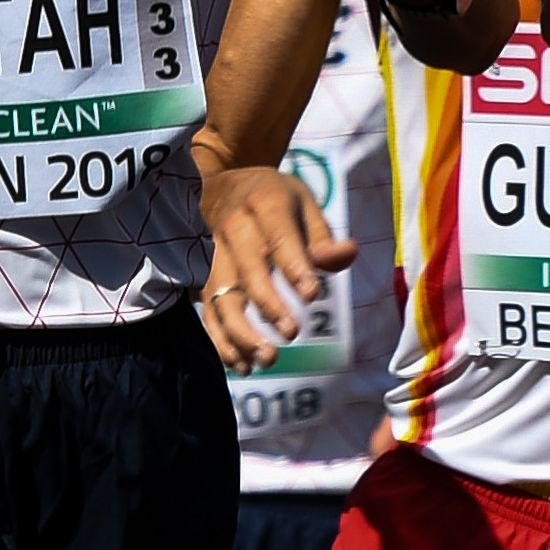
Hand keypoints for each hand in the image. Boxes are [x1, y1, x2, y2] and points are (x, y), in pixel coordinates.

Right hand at [197, 157, 353, 372]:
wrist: (223, 186)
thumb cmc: (273, 198)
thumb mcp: (304, 202)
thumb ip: (323, 235)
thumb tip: (348, 255)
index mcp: (263, 204)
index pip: (280, 238)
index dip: (295, 267)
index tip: (312, 294)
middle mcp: (233, 229)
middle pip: (248, 272)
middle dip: (269, 305)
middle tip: (293, 333)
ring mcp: (212, 256)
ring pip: (222, 298)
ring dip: (242, 333)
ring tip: (268, 358)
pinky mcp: (202, 279)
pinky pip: (208, 313)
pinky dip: (222, 341)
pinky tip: (242, 363)